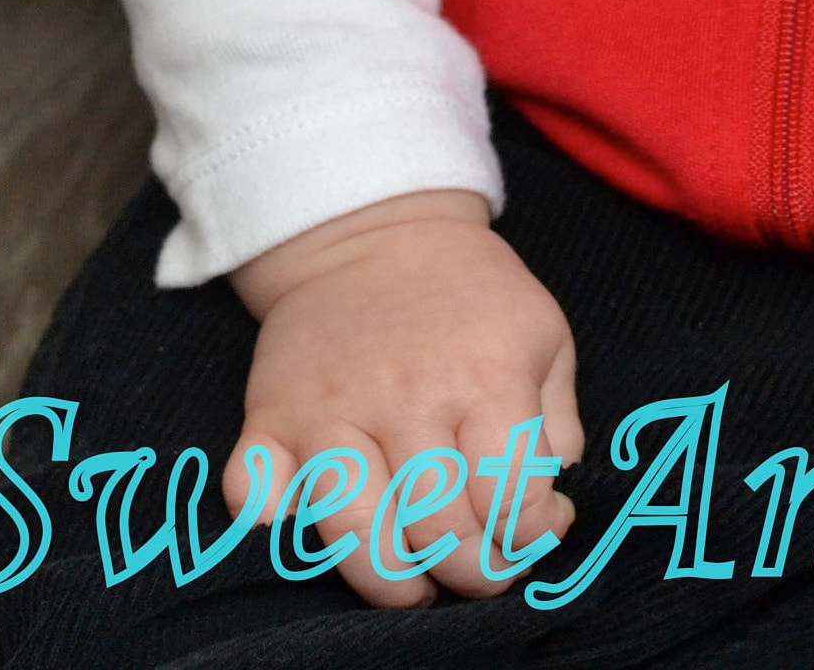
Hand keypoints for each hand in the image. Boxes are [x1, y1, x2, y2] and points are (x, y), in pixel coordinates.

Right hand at [223, 189, 581, 606]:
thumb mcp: (543, 334)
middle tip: (477, 567)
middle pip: (438, 529)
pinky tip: (316, 523)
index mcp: (485, 374)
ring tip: (415, 583)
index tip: (530, 530)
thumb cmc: (471, 294)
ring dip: (391, 580)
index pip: (511, 497)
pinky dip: (279, 525)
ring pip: (355, 532)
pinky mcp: (271, 415)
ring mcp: (331, 408)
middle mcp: (407, 394)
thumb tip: (549, 511)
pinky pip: (256, 496)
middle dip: (471, 571)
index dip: (530, 535)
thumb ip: (557, 425)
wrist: (376, 229)